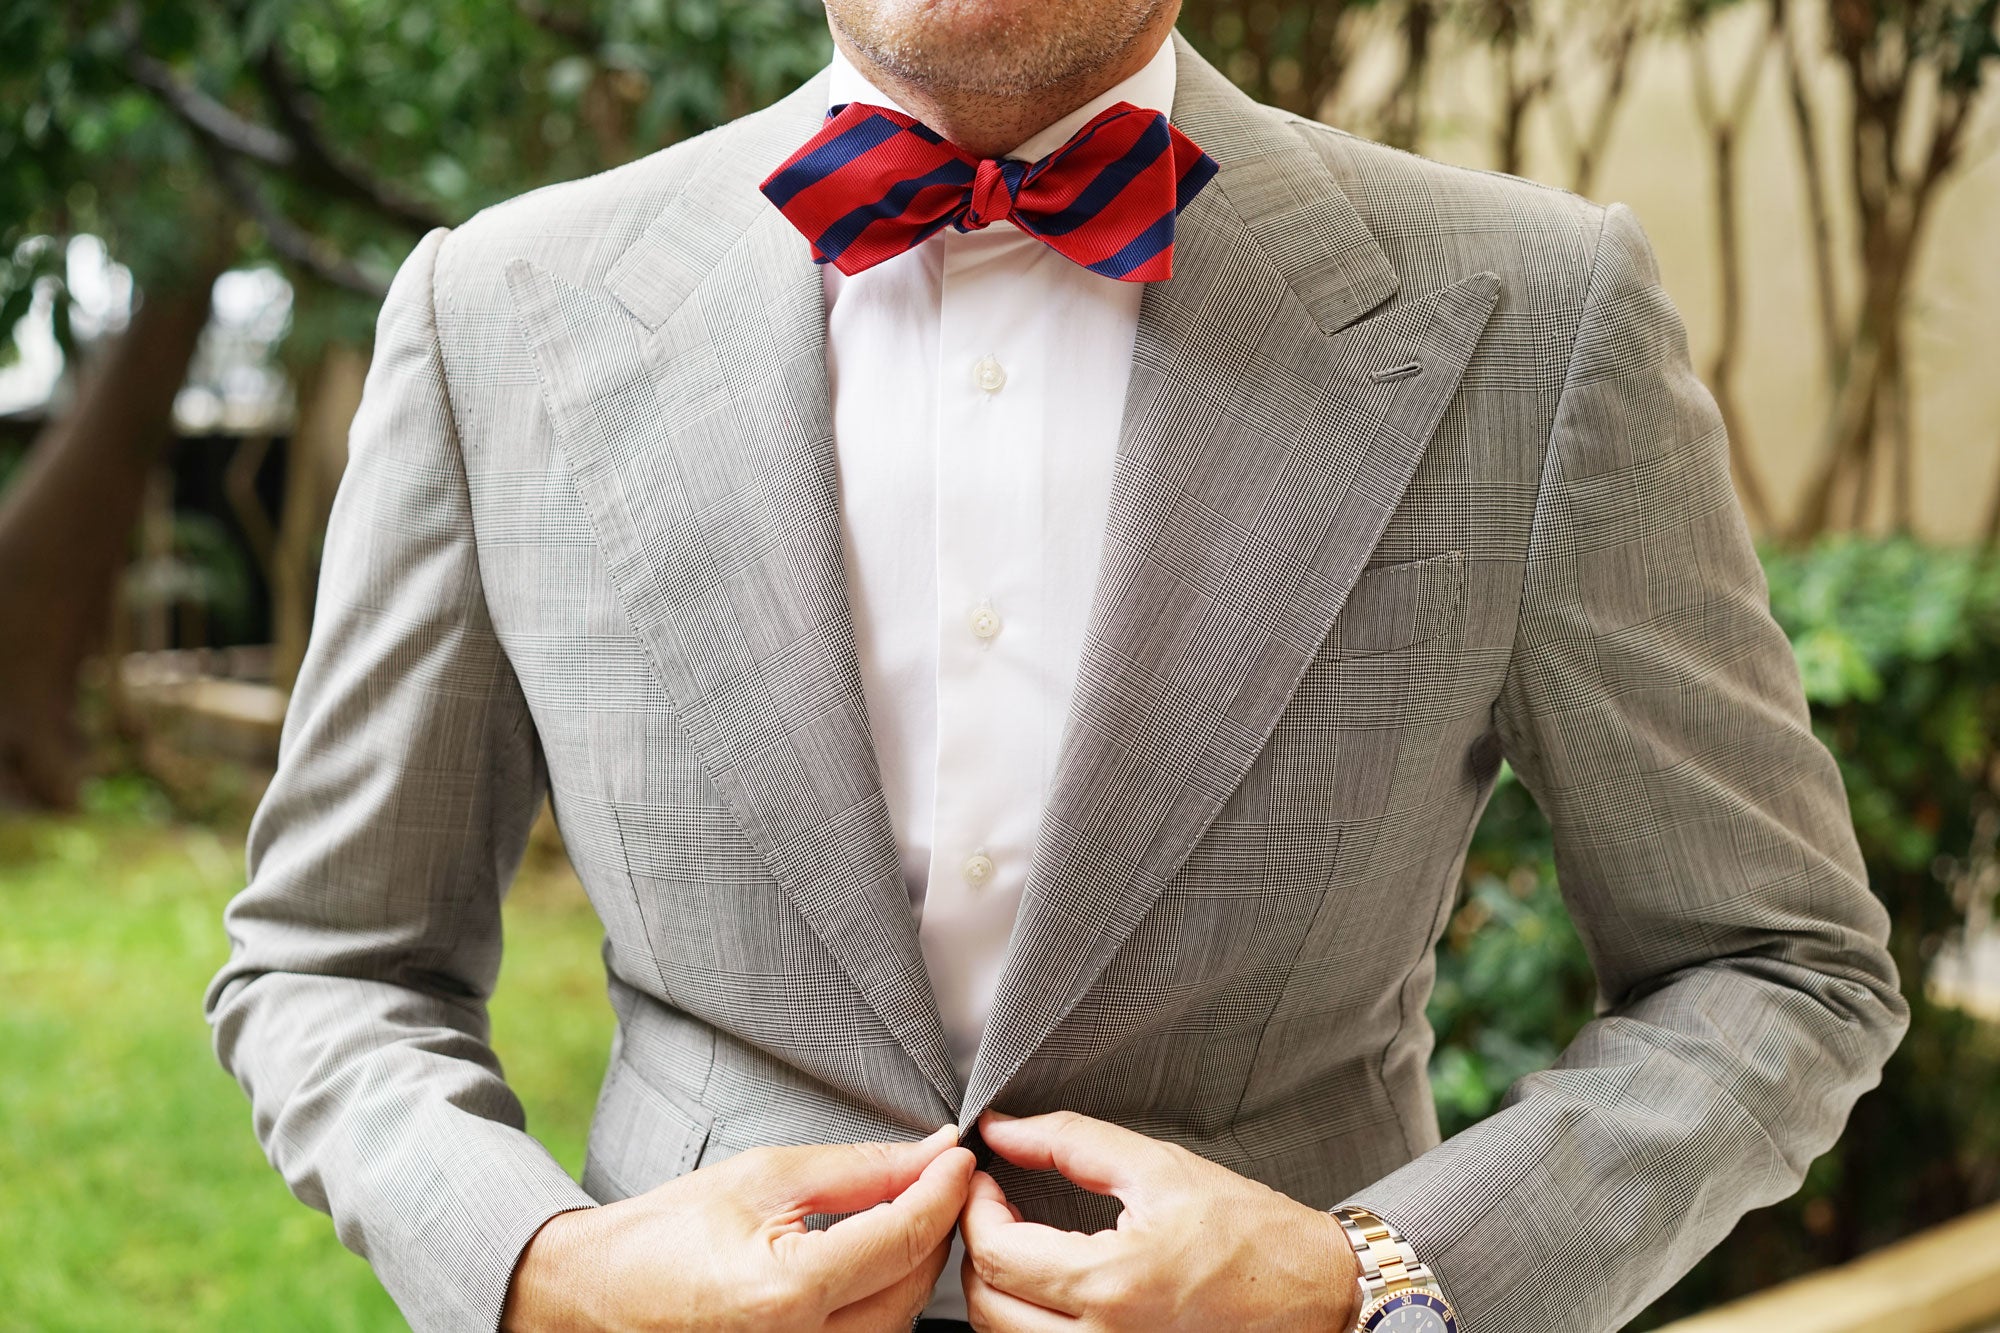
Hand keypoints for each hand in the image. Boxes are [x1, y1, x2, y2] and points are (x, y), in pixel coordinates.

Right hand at [501, 1123, 974, 1331]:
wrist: (602, 1292)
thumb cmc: (668, 1234)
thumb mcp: (766, 1177)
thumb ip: (860, 1169)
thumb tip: (930, 1153)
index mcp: (787, 1293)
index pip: (904, 1237)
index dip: (943, 1188)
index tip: (958, 1155)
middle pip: (914, 1285)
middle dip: (935, 1225)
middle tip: (937, 1175)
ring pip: (900, 1318)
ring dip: (913, 1263)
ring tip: (903, 1210)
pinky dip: (884, 1294)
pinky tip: (875, 1256)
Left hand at [958, 1110, 1358, 1331]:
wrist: (1317, 1293)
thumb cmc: (1251, 1233)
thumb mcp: (1158, 1167)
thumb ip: (1069, 1141)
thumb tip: (1002, 1129)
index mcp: (1113, 1282)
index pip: (996, 1253)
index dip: (974, 1209)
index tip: (986, 1181)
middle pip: (987, 1308)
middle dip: (978, 1251)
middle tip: (996, 1210)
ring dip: (999, 1291)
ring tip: (1021, 1245)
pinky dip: (1029, 1324)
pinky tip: (1048, 1290)